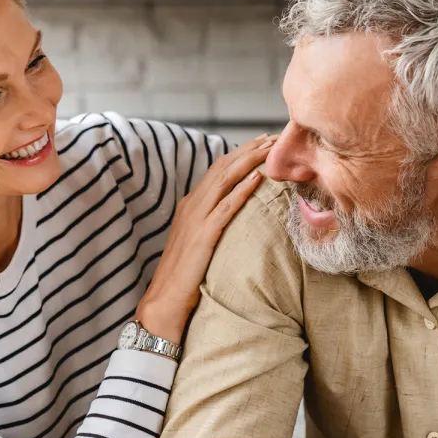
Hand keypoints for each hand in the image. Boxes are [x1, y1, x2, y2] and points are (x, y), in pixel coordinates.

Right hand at [136, 135, 275, 341]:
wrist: (164, 300)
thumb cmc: (183, 276)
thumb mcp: (198, 242)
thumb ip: (211, 224)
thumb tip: (233, 217)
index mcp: (190, 205)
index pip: (218, 171)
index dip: (240, 154)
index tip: (262, 144)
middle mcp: (192, 206)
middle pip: (223, 167)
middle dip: (249, 149)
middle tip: (273, 137)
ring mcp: (196, 219)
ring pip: (224, 180)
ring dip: (249, 161)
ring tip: (270, 148)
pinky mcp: (202, 236)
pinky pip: (225, 207)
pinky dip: (242, 189)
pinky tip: (257, 178)